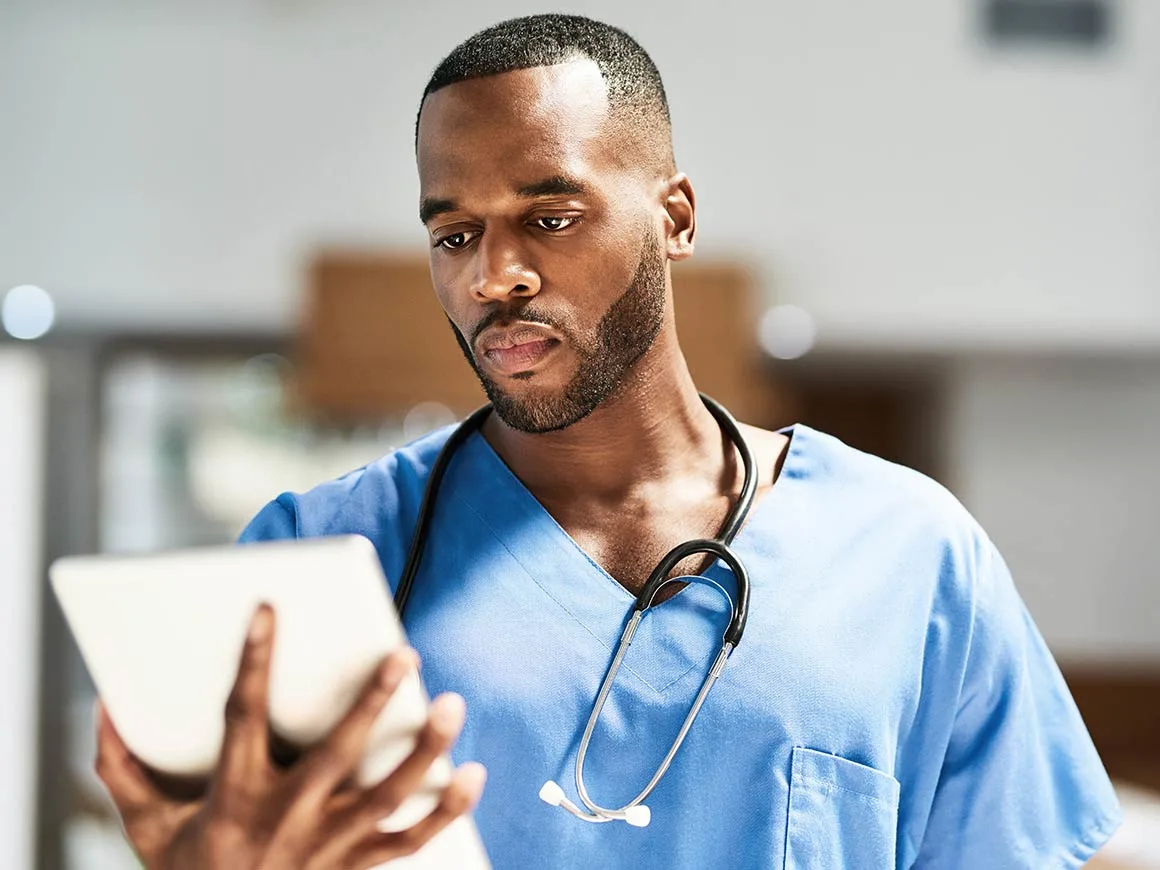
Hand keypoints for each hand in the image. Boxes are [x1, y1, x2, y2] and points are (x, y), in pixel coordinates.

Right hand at [94, 604, 485, 869]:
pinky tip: (473, 774)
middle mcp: (289, 816)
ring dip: (424, 750)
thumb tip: (103, 708)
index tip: (267, 610)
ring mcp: (330, 845)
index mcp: (236, 795)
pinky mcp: (358, 866)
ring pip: (386, 794)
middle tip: (405, 654)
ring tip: (452, 705)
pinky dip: (446, 809)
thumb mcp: (144, 827)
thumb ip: (120, 768)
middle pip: (339, 752)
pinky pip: (411, 840)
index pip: (243, 716)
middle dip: (373, 701)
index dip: (252, 660)